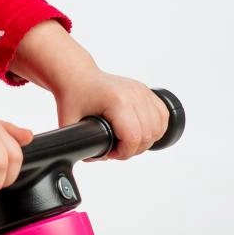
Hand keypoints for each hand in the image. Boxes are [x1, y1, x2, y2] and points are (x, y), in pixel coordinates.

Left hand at [53, 71, 169, 160]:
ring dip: (146, 141)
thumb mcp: (70, 123)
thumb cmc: (74, 96)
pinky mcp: (146, 91)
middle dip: (133, 149)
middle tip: (117, 149)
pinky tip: (142, 133)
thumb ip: (82, 144)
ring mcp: (142, 91)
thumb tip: (100, 159)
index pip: (133, 137)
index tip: (111, 153)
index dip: (124, 153)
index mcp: (117, 101)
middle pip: (148, 135)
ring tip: (128, 142)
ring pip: (158, 127)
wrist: (79, 76)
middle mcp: (134, 94)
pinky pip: (162, 115)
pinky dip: (156, 129)